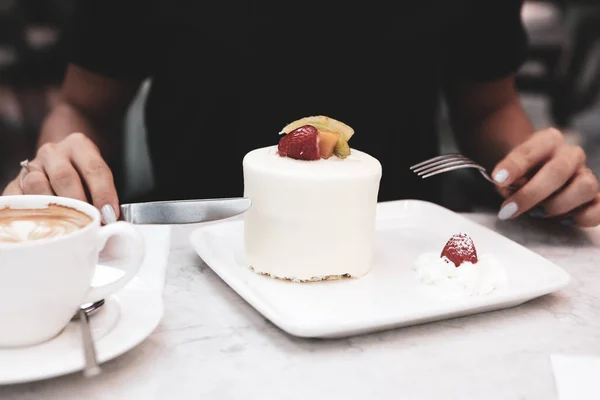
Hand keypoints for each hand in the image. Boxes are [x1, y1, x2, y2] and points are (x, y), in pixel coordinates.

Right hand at [2, 133, 119, 218]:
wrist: (56, 164)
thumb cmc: (82, 176)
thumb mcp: (96, 177)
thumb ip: (104, 196)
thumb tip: (112, 223)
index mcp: (78, 146)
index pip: (94, 168)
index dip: (103, 193)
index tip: (109, 215)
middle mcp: (53, 152)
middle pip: (64, 176)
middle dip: (79, 203)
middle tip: (88, 223)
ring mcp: (31, 166)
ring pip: (37, 186)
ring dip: (54, 209)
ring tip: (67, 226)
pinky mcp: (14, 183)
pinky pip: (19, 199)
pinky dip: (32, 213)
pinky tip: (45, 225)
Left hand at [491, 128, 599, 226]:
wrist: (536, 174)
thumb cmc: (520, 173)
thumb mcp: (507, 172)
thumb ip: (507, 181)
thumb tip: (512, 192)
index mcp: (547, 140)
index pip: (530, 151)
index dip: (514, 166)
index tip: (498, 179)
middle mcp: (571, 154)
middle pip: (558, 171)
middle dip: (531, 194)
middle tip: (509, 210)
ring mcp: (586, 174)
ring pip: (585, 187)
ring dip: (557, 205)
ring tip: (537, 213)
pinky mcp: (595, 196)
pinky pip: (598, 209)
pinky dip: (582, 218)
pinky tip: (563, 220)